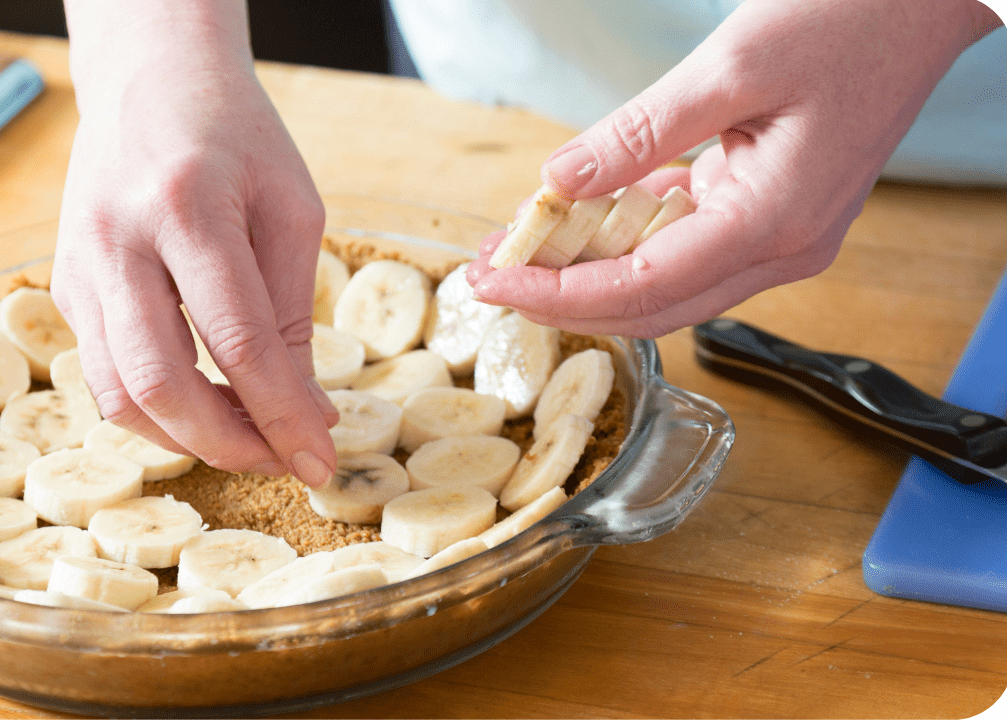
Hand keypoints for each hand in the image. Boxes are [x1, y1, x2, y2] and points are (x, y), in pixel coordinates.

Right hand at [52, 0, 337, 486]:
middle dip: (226, 443)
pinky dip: (156, 407)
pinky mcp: (65, 284)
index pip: (238, 342)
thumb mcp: (289, 208)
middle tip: (279, 458)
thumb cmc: (235, 136)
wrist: (148, 77)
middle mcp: (118, 240)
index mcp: (187, 207)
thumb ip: (292, 313)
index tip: (319, 462)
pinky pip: (104, 372)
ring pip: (117, 394)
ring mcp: (79, 265)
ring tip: (245, 434)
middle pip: (160, 383)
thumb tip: (306, 412)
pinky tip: (204, 403)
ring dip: (186, 437)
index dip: (282, 415)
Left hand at [467, 0, 1002, 337]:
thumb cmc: (847, 22)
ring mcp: (780, 239)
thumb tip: (559, 179)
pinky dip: (628, 240)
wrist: (920, 5)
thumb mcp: (729, 68)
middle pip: (650, 306)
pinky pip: (686, 247)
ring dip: (590, 272)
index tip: (491, 280)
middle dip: (562, 297)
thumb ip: (638, 132)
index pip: (640, 288)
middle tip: (489, 276)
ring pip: (664, 285)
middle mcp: (781, 250)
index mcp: (773, 223)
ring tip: (520, 248)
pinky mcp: (771, 216)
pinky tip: (578, 219)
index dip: (556, 292)